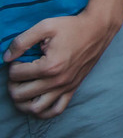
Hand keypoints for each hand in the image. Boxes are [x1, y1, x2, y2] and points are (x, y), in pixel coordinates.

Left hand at [4, 12, 122, 118]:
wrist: (98, 29)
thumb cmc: (72, 26)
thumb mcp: (45, 26)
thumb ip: (22, 41)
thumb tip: (7, 57)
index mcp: (50, 66)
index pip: (16, 75)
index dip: (12, 65)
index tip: (19, 58)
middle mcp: (58, 81)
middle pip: (21, 94)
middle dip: (12, 84)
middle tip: (17, 73)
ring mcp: (66, 87)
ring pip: (35, 108)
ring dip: (22, 101)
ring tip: (24, 87)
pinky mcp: (72, 89)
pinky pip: (55, 110)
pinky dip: (42, 111)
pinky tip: (37, 100)